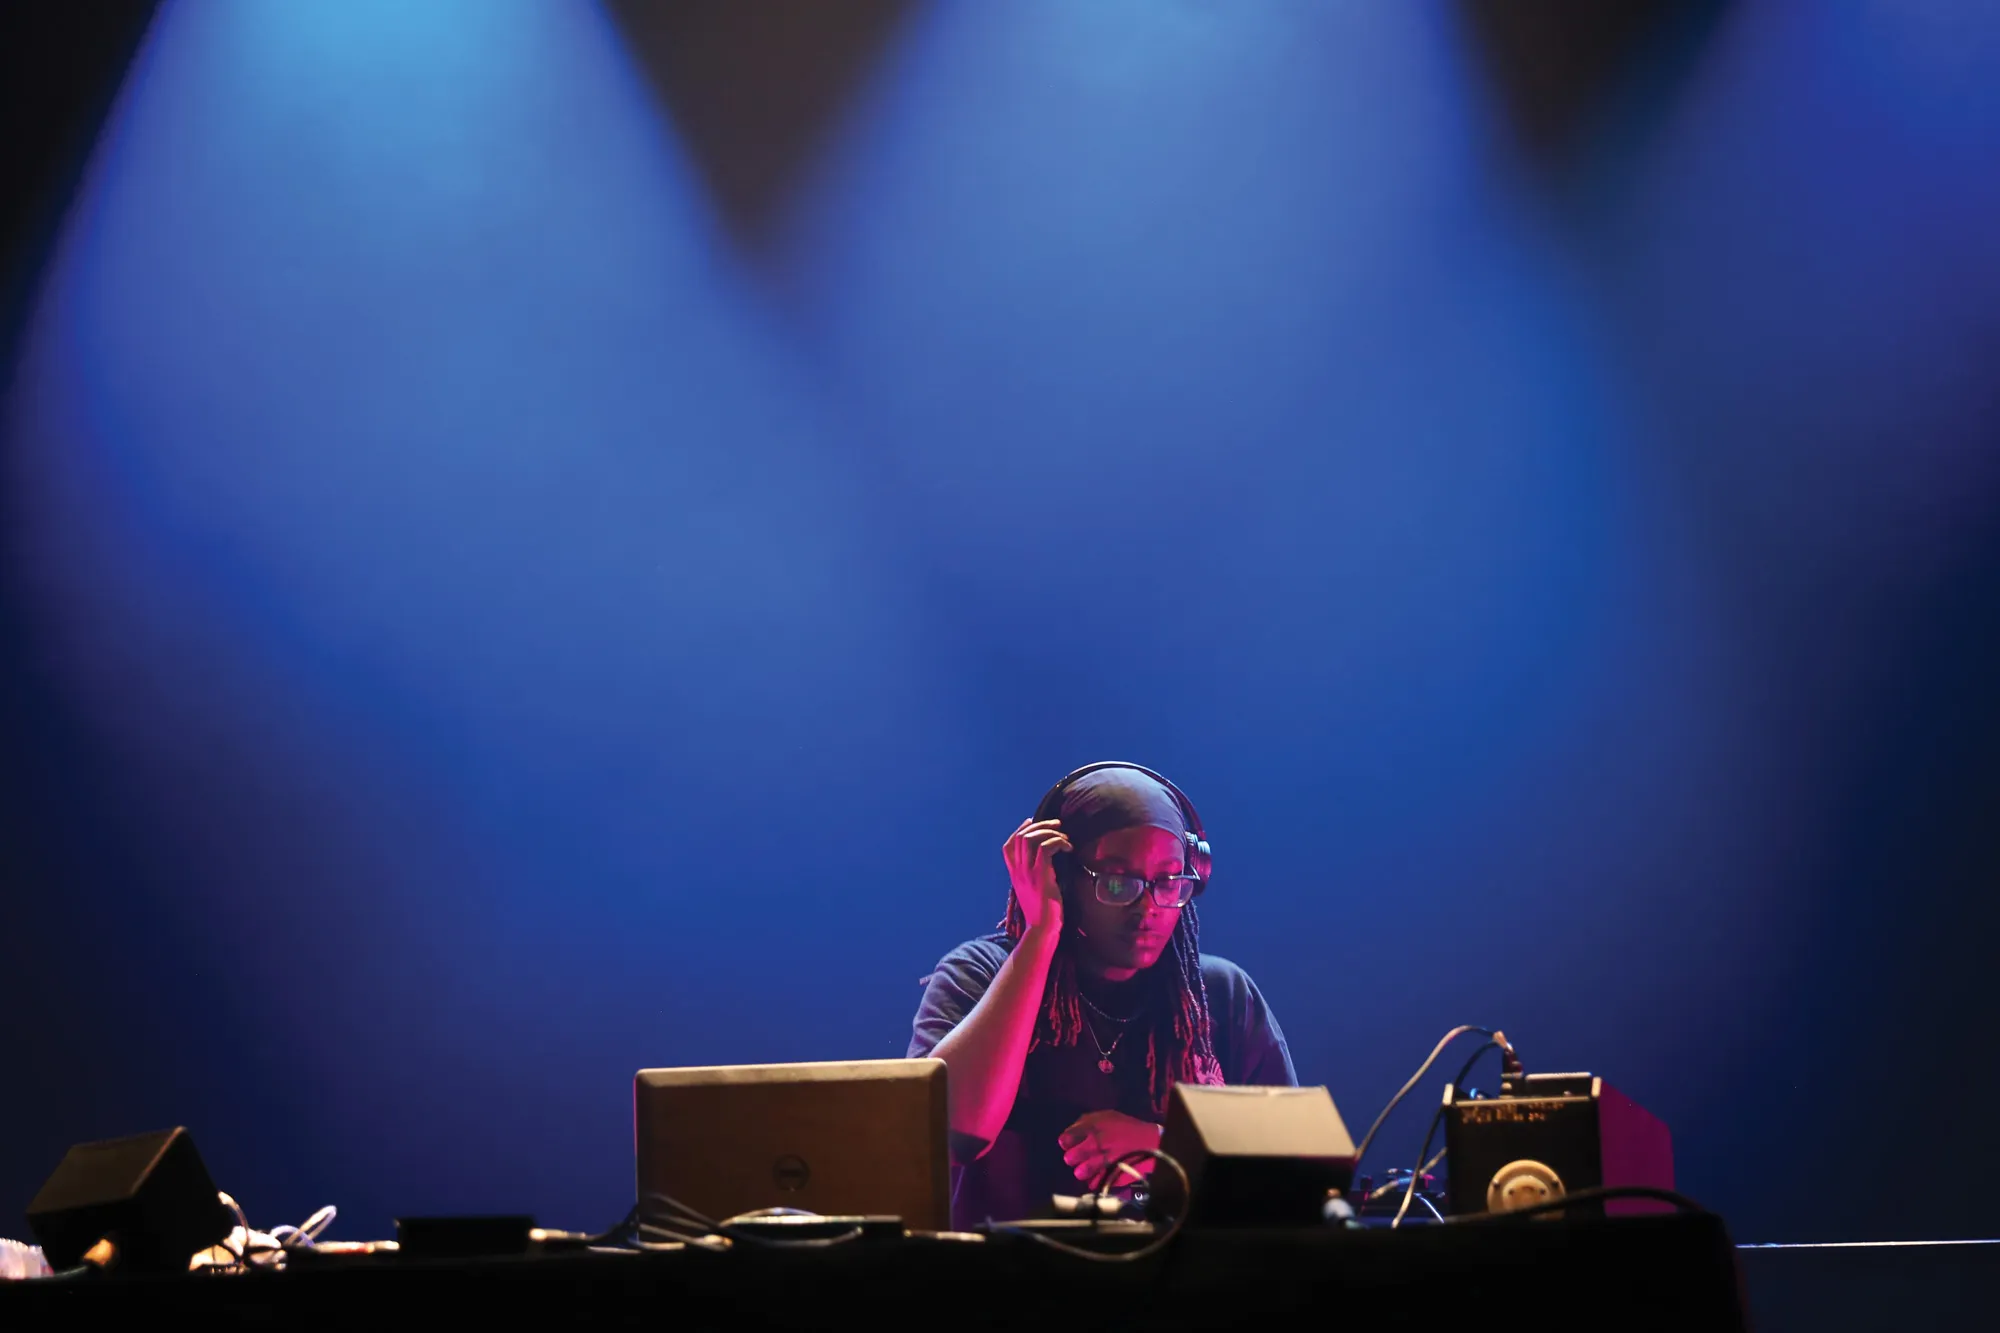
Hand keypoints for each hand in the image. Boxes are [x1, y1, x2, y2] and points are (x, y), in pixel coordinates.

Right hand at [1003, 817, 1069, 933]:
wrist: (1042, 929)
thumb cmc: (1042, 912)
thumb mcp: (1033, 890)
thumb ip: (1033, 875)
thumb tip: (1045, 860)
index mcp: (1014, 874)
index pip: (1009, 846)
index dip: (1020, 830)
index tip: (1033, 821)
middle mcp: (1018, 871)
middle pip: (1022, 837)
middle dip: (1041, 825)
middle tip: (1057, 825)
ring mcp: (1027, 873)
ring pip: (1032, 838)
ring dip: (1051, 832)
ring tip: (1064, 837)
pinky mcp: (1040, 875)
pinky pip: (1046, 848)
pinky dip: (1058, 842)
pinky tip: (1068, 848)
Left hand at [1058, 1110, 1161, 1187]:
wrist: (1150, 1143)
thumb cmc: (1126, 1127)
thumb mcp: (1106, 1116)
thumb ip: (1086, 1122)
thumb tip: (1070, 1132)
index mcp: (1093, 1127)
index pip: (1066, 1139)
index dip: (1067, 1143)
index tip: (1070, 1144)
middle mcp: (1095, 1144)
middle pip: (1069, 1158)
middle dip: (1073, 1158)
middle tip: (1078, 1158)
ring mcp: (1103, 1162)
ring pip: (1080, 1173)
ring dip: (1082, 1171)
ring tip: (1088, 1169)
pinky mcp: (1110, 1176)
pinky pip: (1093, 1183)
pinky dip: (1094, 1180)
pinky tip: (1099, 1174)